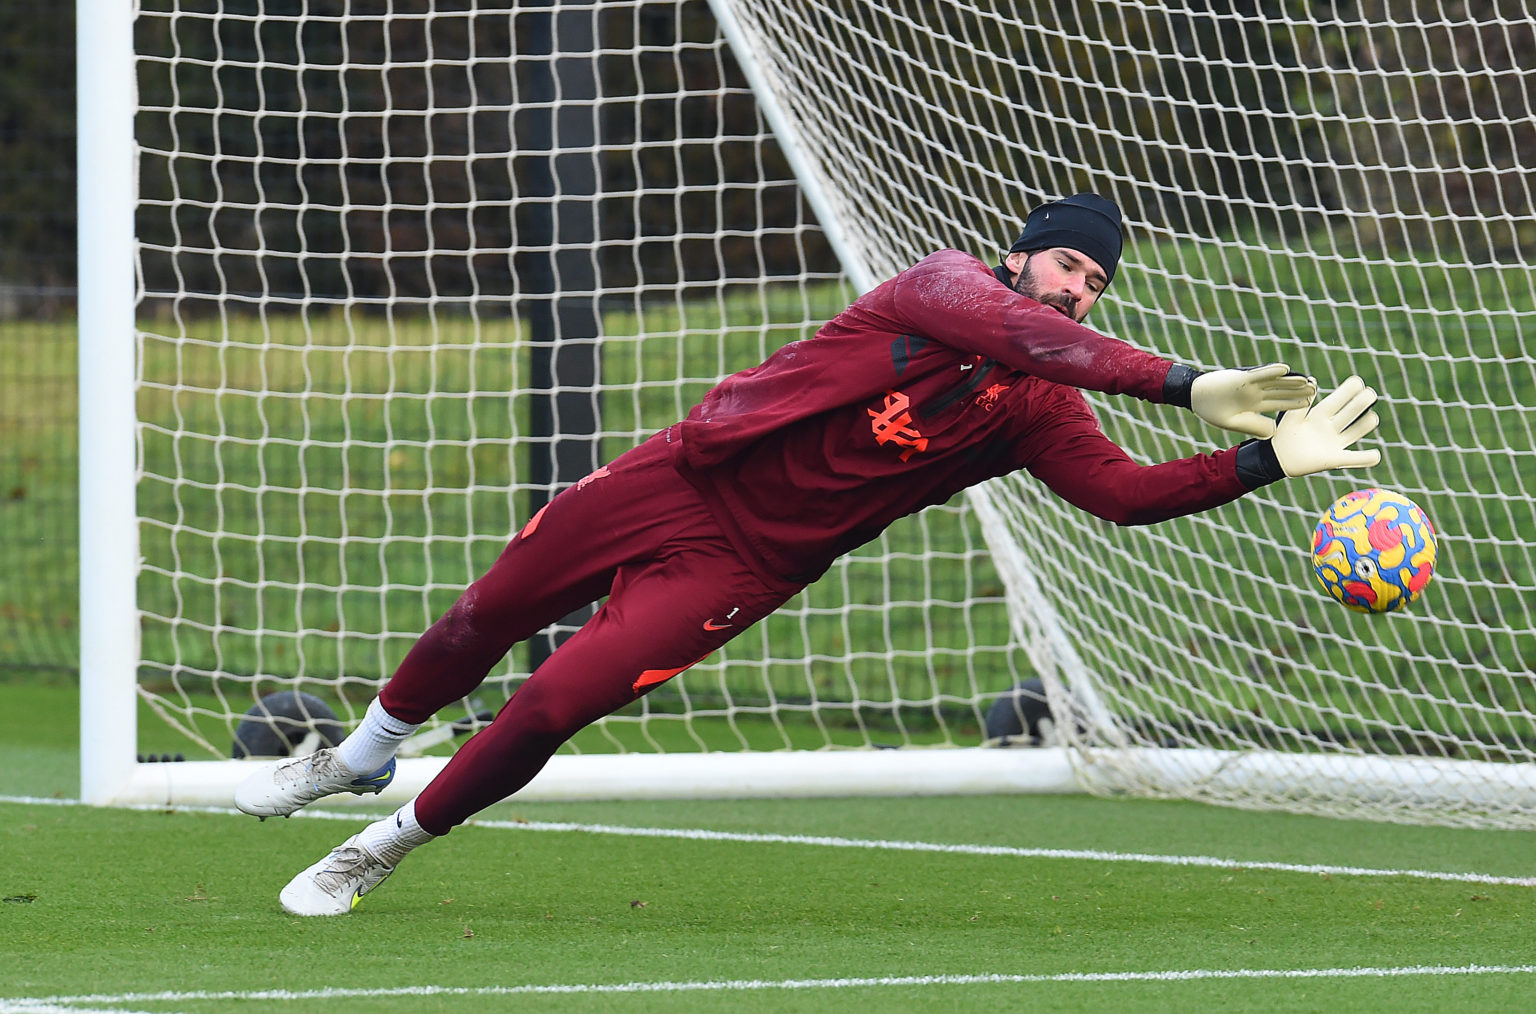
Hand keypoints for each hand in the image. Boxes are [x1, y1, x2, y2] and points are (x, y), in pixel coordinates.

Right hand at [1190, 364, 1316, 437]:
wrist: (1195, 397)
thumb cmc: (1212, 410)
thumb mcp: (1236, 423)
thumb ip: (1255, 426)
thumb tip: (1274, 432)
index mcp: (1255, 405)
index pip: (1280, 404)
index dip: (1294, 403)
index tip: (1310, 403)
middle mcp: (1256, 393)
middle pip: (1281, 391)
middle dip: (1298, 391)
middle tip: (1316, 389)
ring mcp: (1250, 384)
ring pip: (1275, 382)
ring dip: (1291, 381)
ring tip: (1307, 380)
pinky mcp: (1242, 377)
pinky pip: (1260, 373)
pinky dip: (1272, 372)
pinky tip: (1286, 370)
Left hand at [1270, 375, 1381, 475]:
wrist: (1276, 459)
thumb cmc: (1282, 435)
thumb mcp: (1291, 417)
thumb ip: (1303, 403)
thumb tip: (1313, 381)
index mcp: (1319, 415)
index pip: (1336, 401)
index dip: (1346, 392)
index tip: (1357, 382)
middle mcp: (1329, 427)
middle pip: (1349, 413)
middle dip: (1360, 403)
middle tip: (1370, 394)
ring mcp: (1333, 443)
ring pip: (1354, 432)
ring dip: (1365, 425)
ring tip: (1373, 418)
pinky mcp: (1333, 459)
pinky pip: (1352, 459)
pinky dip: (1365, 458)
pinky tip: (1376, 456)